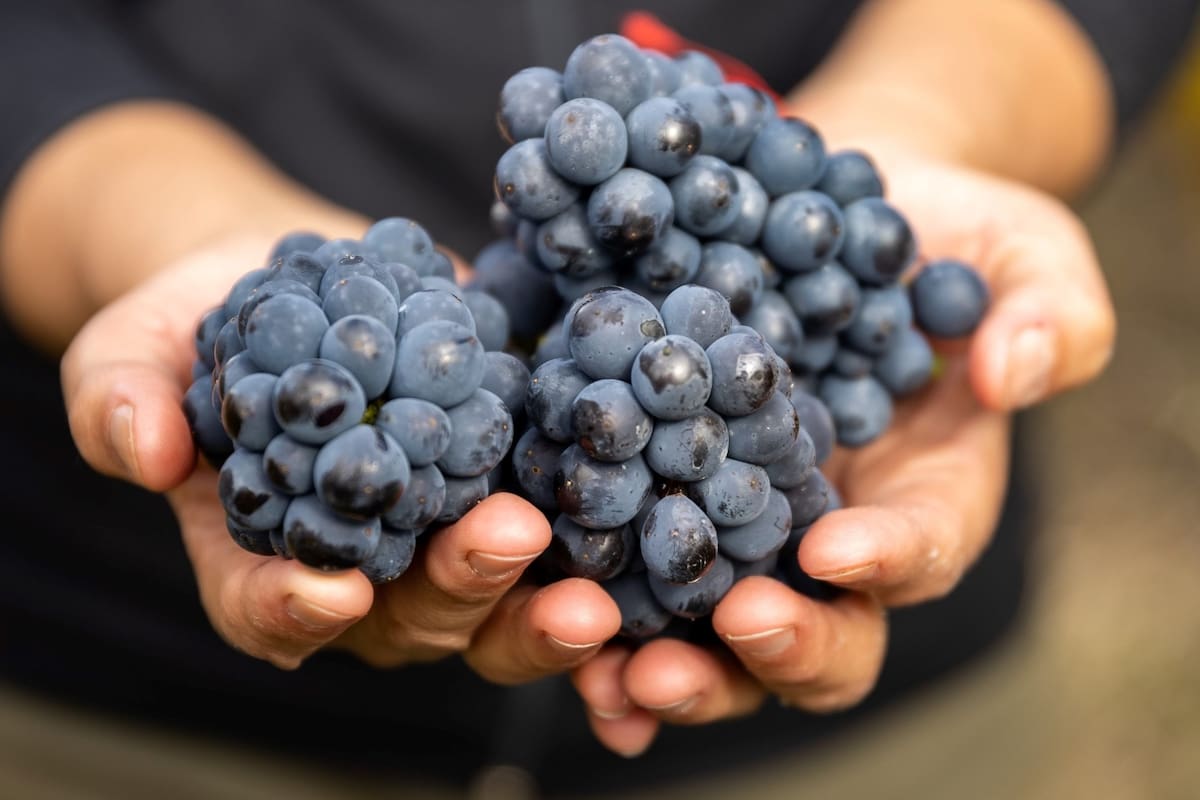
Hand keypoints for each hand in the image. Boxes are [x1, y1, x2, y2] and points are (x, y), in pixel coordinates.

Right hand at [60, 235, 619, 673]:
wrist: (299, 275)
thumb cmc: (200, 322)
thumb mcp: (131, 344)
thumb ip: (118, 398)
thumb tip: (146, 449)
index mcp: (260, 560)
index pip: (270, 613)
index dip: (295, 612)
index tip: (333, 590)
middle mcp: (365, 568)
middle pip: (413, 615)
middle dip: (462, 589)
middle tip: (508, 542)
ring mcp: (445, 532)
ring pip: (499, 595)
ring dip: (543, 592)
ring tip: (591, 572)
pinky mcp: (509, 481)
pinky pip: (562, 522)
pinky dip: (601, 532)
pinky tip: (640, 510)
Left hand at [571, 151, 1115, 756]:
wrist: (824, 209)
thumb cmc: (943, 236)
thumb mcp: (1022, 253)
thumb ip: (1050, 311)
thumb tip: (1014, 371)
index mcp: (928, 497)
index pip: (921, 550)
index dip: (886, 558)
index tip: (836, 547)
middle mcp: (829, 536)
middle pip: (820, 634)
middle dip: (779, 646)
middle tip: (733, 624)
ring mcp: (739, 523)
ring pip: (710, 630)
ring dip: (669, 660)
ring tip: (616, 666)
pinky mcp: (660, 490)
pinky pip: (627, 565)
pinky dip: (593, 603)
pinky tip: (544, 603)